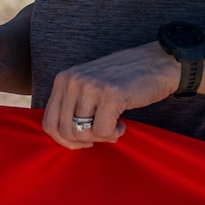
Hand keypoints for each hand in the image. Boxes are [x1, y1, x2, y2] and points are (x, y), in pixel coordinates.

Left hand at [42, 42, 179, 149]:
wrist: (156, 63)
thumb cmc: (123, 80)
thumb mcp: (88, 86)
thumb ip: (73, 105)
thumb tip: (64, 138)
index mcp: (63, 79)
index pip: (48, 122)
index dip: (64, 140)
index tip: (82, 141)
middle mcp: (72, 81)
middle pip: (64, 131)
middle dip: (83, 141)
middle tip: (101, 134)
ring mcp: (90, 87)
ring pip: (82, 132)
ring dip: (101, 137)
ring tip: (114, 126)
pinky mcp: (110, 95)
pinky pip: (102, 131)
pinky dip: (114, 134)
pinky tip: (122, 124)